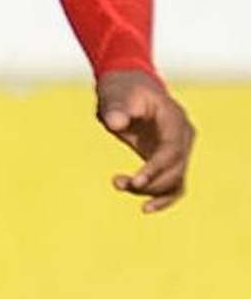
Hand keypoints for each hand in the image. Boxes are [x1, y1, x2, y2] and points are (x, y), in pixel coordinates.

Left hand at [97, 71, 193, 211]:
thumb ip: (115, 108)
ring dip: (151, 191)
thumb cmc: (121, 90)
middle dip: (149, 183)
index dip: (156, 168)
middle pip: (176, 170)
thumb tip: (116, 124)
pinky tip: (145, 209)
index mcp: (174, 119)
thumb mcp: (115, 94)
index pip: (171, 150)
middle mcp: (183, 136)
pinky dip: (163, 198)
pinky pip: (173, 185)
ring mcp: (179, 149)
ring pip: (175, 181)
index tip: (135, 182)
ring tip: (118, 184)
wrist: (128, 89)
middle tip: (117, 183)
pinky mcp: (170, 160)